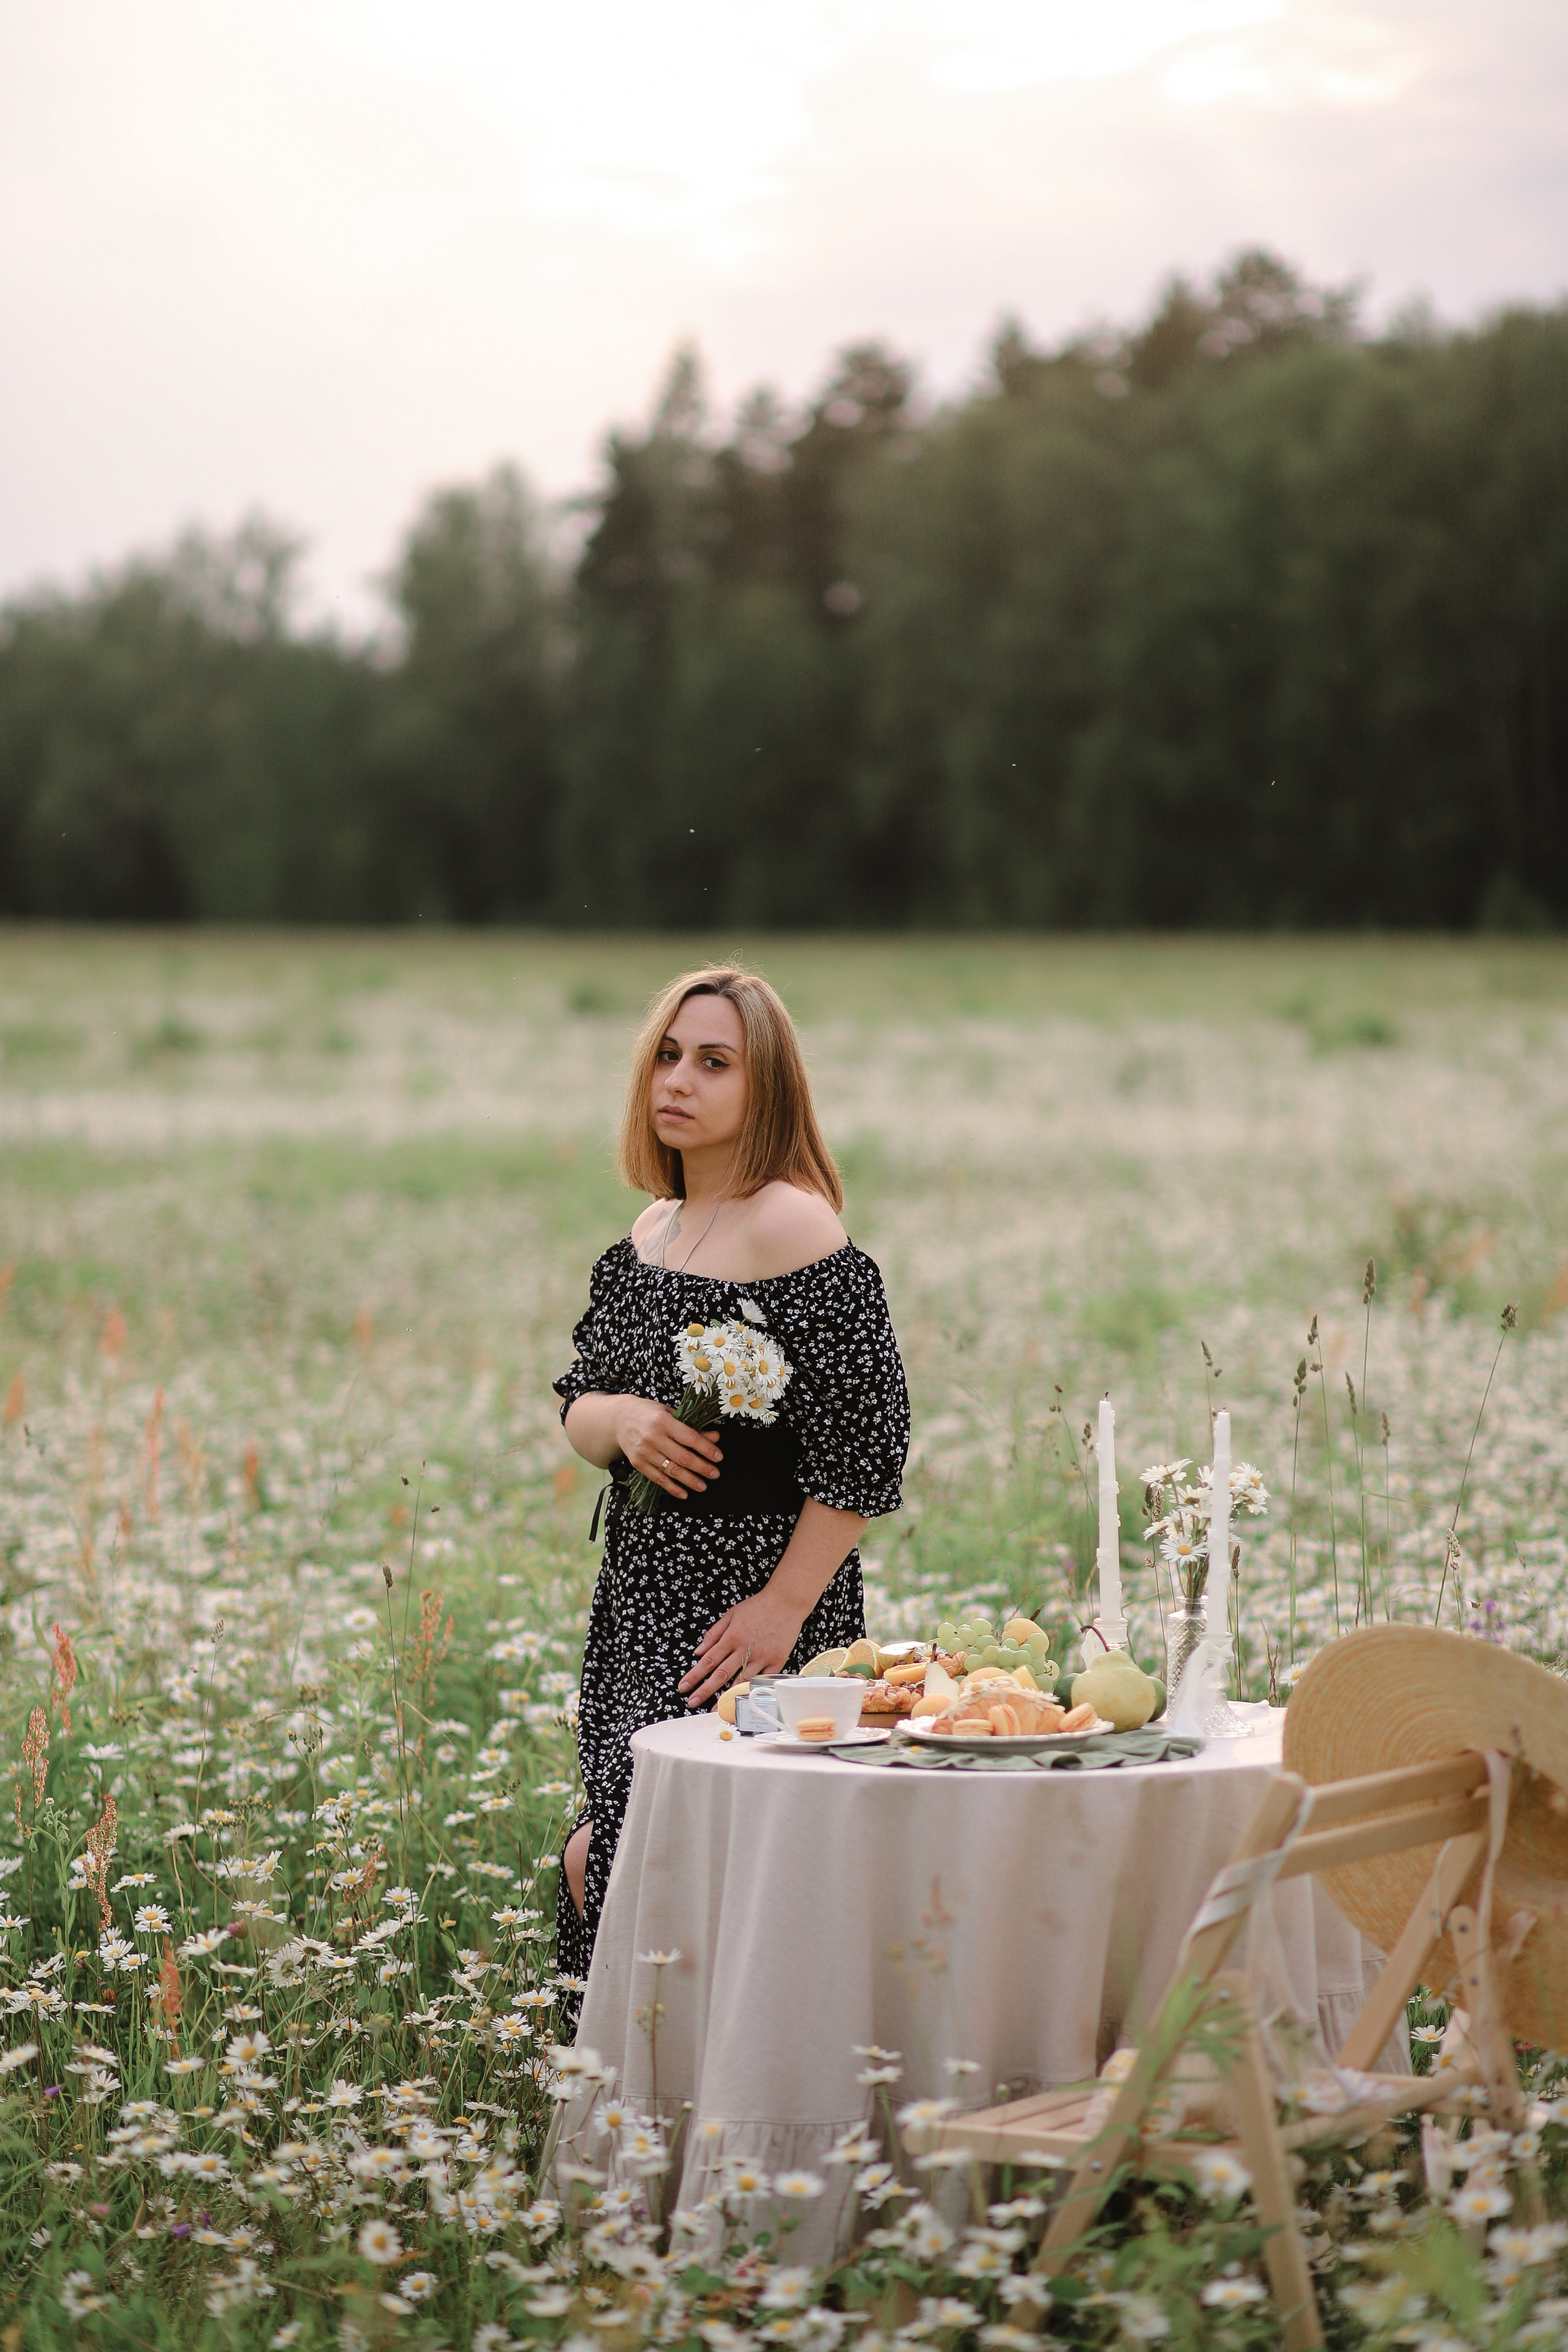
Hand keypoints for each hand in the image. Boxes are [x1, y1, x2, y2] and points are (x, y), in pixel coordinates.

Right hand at [612, 1397, 721, 1499]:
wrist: (619, 1419)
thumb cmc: (649, 1413)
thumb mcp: (671, 1413)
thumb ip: (692, 1427)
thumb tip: (715, 1438)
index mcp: (664, 1421)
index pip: (690, 1438)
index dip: (707, 1449)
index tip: (718, 1457)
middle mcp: (653, 1437)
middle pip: (683, 1457)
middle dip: (702, 1468)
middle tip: (715, 1474)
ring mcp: (644, 1452)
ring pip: (672, 1470)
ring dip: (690, 1481)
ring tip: (703, 1486)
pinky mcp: (638, 1463)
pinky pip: (658, 1479)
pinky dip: (672, 1488)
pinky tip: (684, 1493)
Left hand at [680, 1587, 804, 1709]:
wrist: (785, 1602)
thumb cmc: (758, 1606)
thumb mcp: (731, 1615)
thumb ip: (714, 1634)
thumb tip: (698, 1651)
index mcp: (732, 1637)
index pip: (708, 1660)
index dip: (694, 1675)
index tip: (684, 1686)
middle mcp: (744, 1649)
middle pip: (721, 1674)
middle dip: (704, 1690)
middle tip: (692, 1702)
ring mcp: (761, 1657)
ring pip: (740, 1681)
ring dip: (726, 1696)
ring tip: (714, 1708)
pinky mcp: (776, 1661)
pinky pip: (762, 1680)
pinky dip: (751, 1689)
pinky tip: (742, 1698)